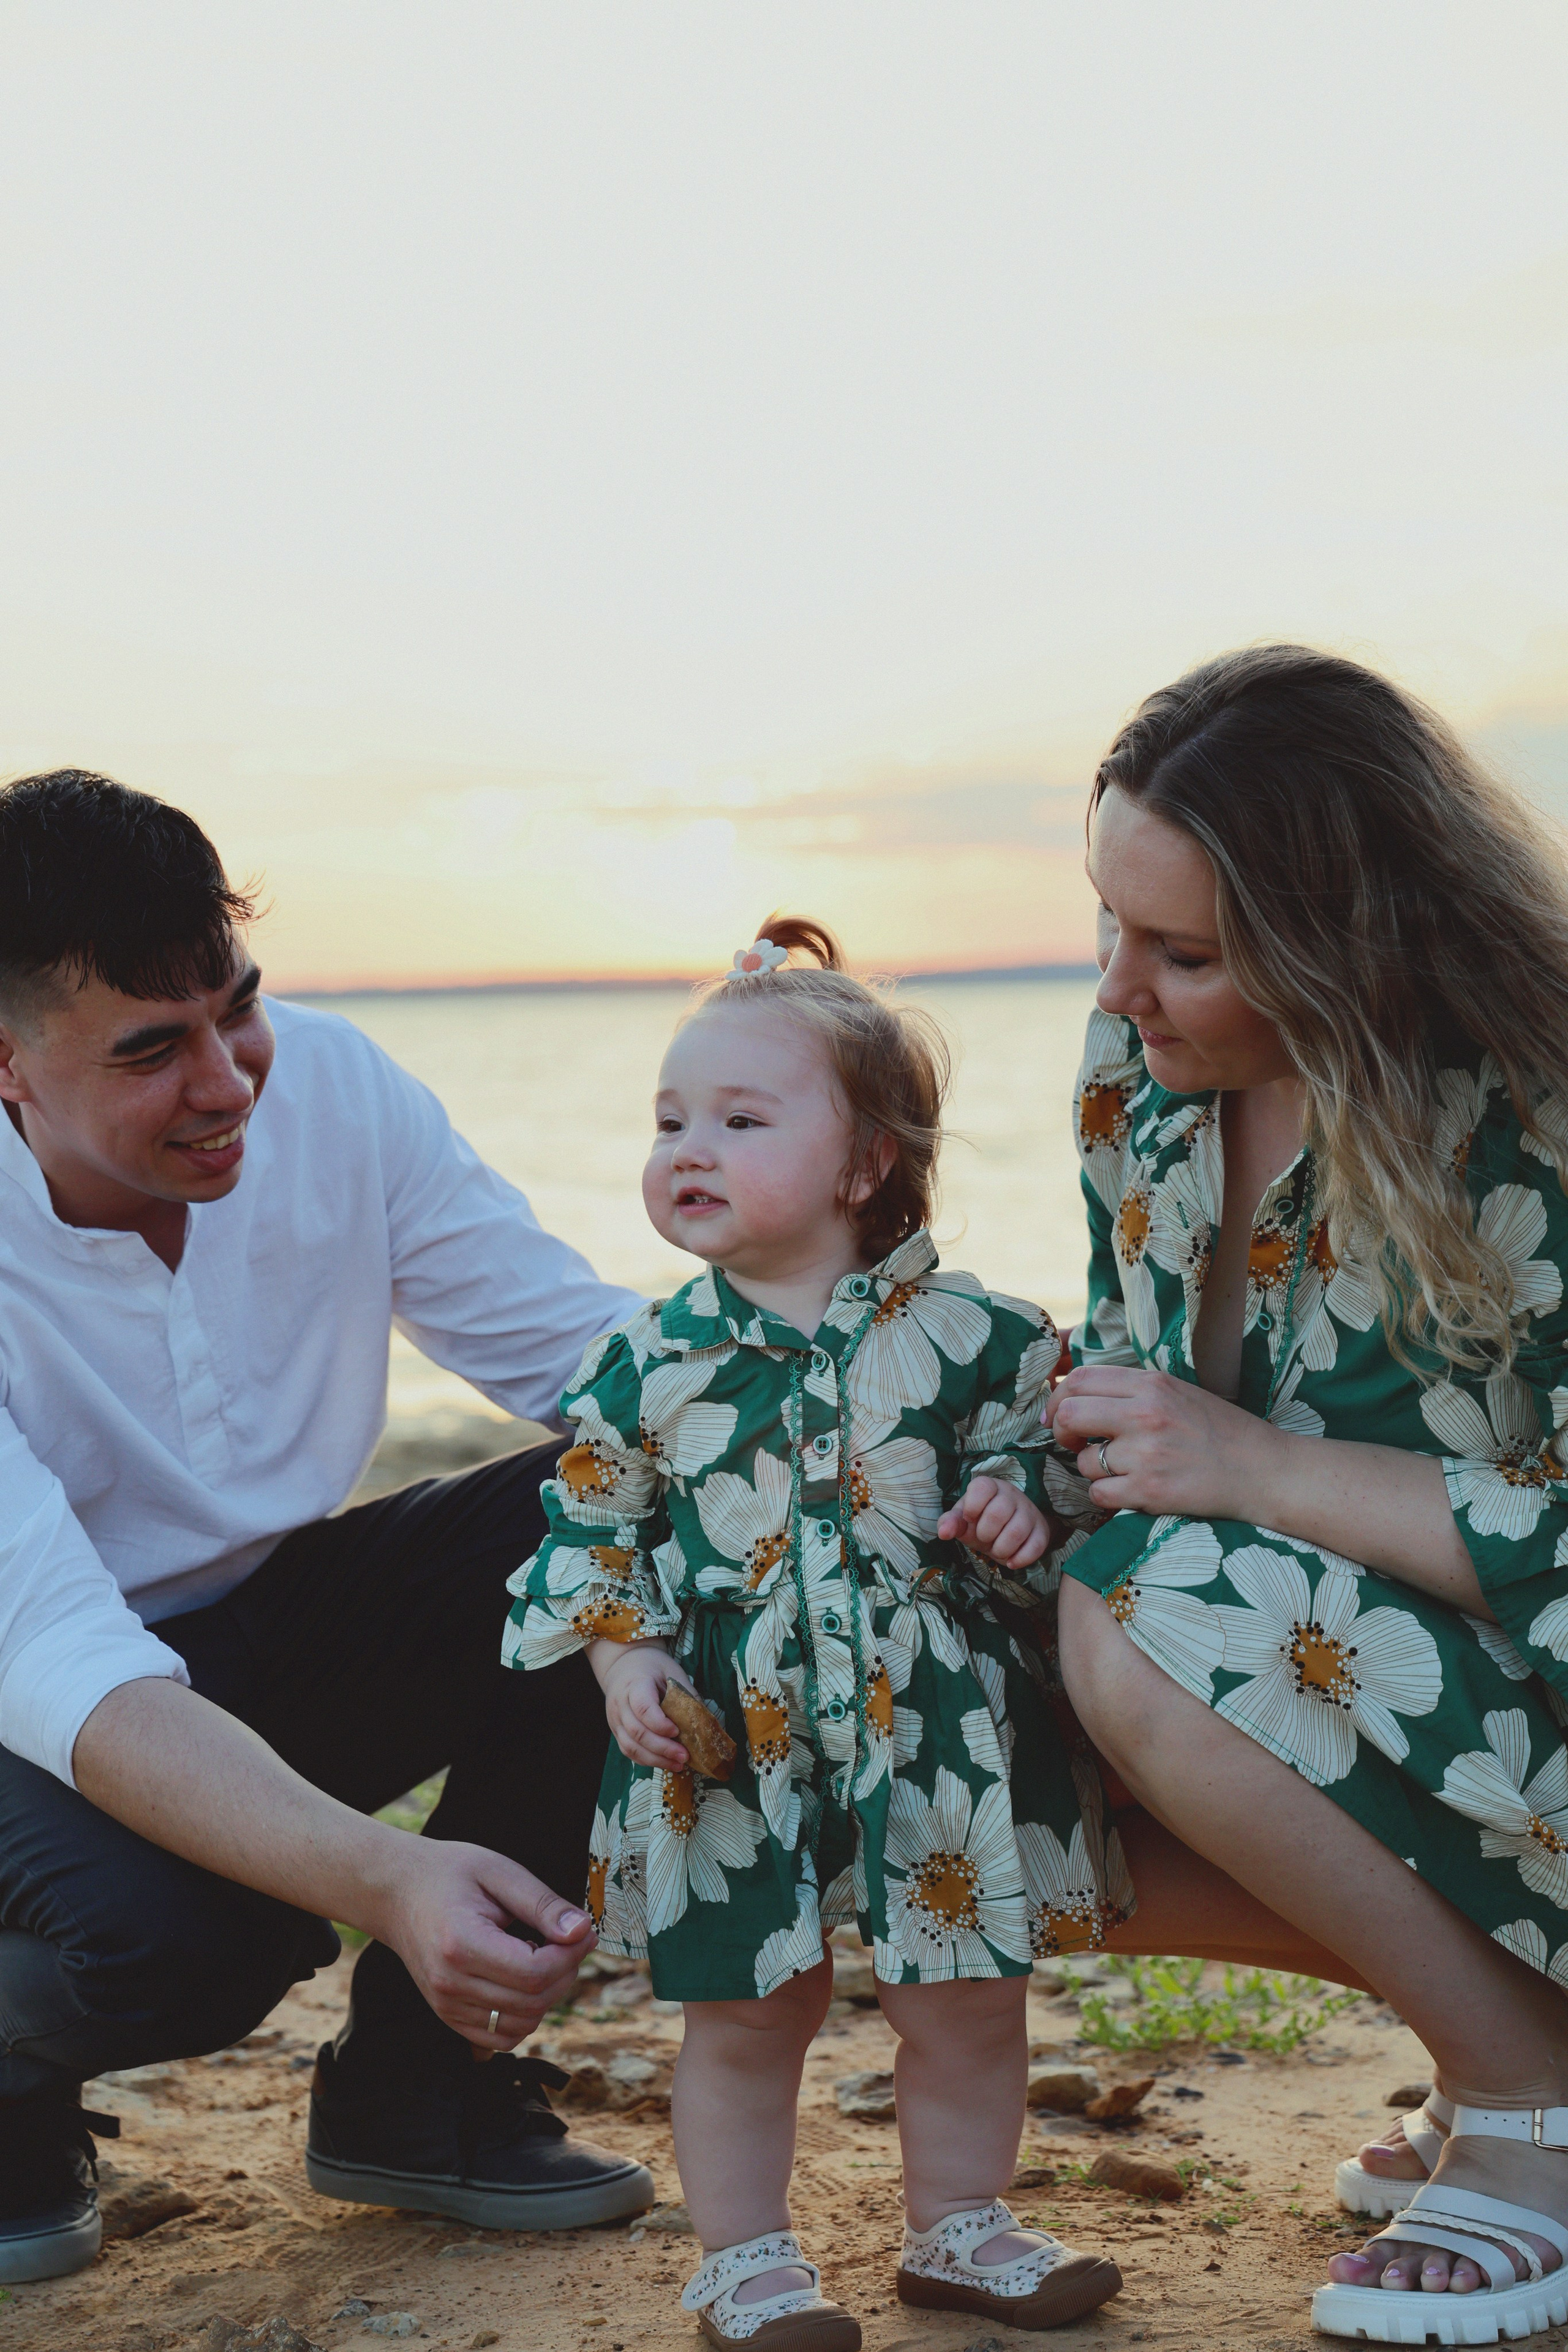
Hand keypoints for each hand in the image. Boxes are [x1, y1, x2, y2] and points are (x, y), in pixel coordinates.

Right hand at [378, 1835, 596, 2051]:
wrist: (398, 1892)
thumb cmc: (448, 1874)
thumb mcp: (499, 1872)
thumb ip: (542, 1904)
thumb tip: (581, 1931)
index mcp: (461, 1944)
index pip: (534, 1972)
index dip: (570, 1955)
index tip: (583, 1932)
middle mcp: (450, 1984)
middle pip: (532, 2002)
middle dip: (565, 1973)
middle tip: (571, 1941)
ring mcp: (446, 2005)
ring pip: (521, 2025)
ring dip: (547, 1996)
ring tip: (544, 1957)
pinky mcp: (448, 2016)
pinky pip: (500, 2037)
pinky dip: (524, 2017)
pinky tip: (525, 1981)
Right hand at [588, 1639, 695, 1769]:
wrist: (624, 1665)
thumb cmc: (652, 1668)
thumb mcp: (671, 1672)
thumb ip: (685, 1694)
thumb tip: (705, 1721)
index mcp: (635, 1685)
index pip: (643, 1708)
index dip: (660, 1724)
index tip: (677, 1731)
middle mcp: (620, 1704)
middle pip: (637, 1732)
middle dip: (662, 1748)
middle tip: (684, 1756)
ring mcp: (615, 1720)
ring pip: (631, 1747)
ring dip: (655, 1759)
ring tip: (678, 1764)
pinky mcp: (617, 1731)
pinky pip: (629, 1751)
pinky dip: (647, 1760)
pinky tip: (664, 1762)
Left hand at [937, 1476, 1051, 1569]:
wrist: (1009, 1532)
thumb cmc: (982, 1522)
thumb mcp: (964, 1521)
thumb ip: (951, 1523)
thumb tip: (943, 1532)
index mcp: (989, 1487)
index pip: (982, 1487)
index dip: (972, 1507)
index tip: (970, 1518)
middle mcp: (1011, 1495)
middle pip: (998, 1512)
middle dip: (985, 1533)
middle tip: (984, 1538)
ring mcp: (1029, 1512)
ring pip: (1017, 1531)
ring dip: (1001, 1549)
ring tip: (996, 1550)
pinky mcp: (1041, 1531)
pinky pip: (1035, 1546)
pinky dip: (1020, 1559)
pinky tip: (1011, 1561)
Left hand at [1044, 1362, 1281, 1518]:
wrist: (1262, 1470)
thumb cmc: (1218, 1431)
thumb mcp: (1176, 1392)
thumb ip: (1131, 1390)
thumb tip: (1074, 1394)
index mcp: (1152, 1383)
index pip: (1080, 1379)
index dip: (1059, 1398)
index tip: (1058, 1414)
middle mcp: (1146, 1414)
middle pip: (1071, 1414)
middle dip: (1063, 1432)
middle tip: (1075, 1443)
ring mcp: (1148, 1454)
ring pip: (1084, 1462)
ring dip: (1093, 1469)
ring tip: (1121, 1469)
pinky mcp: (1151, 1491)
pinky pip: (1099, 1494)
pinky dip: (1107, 1496)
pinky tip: (1130, 1490)